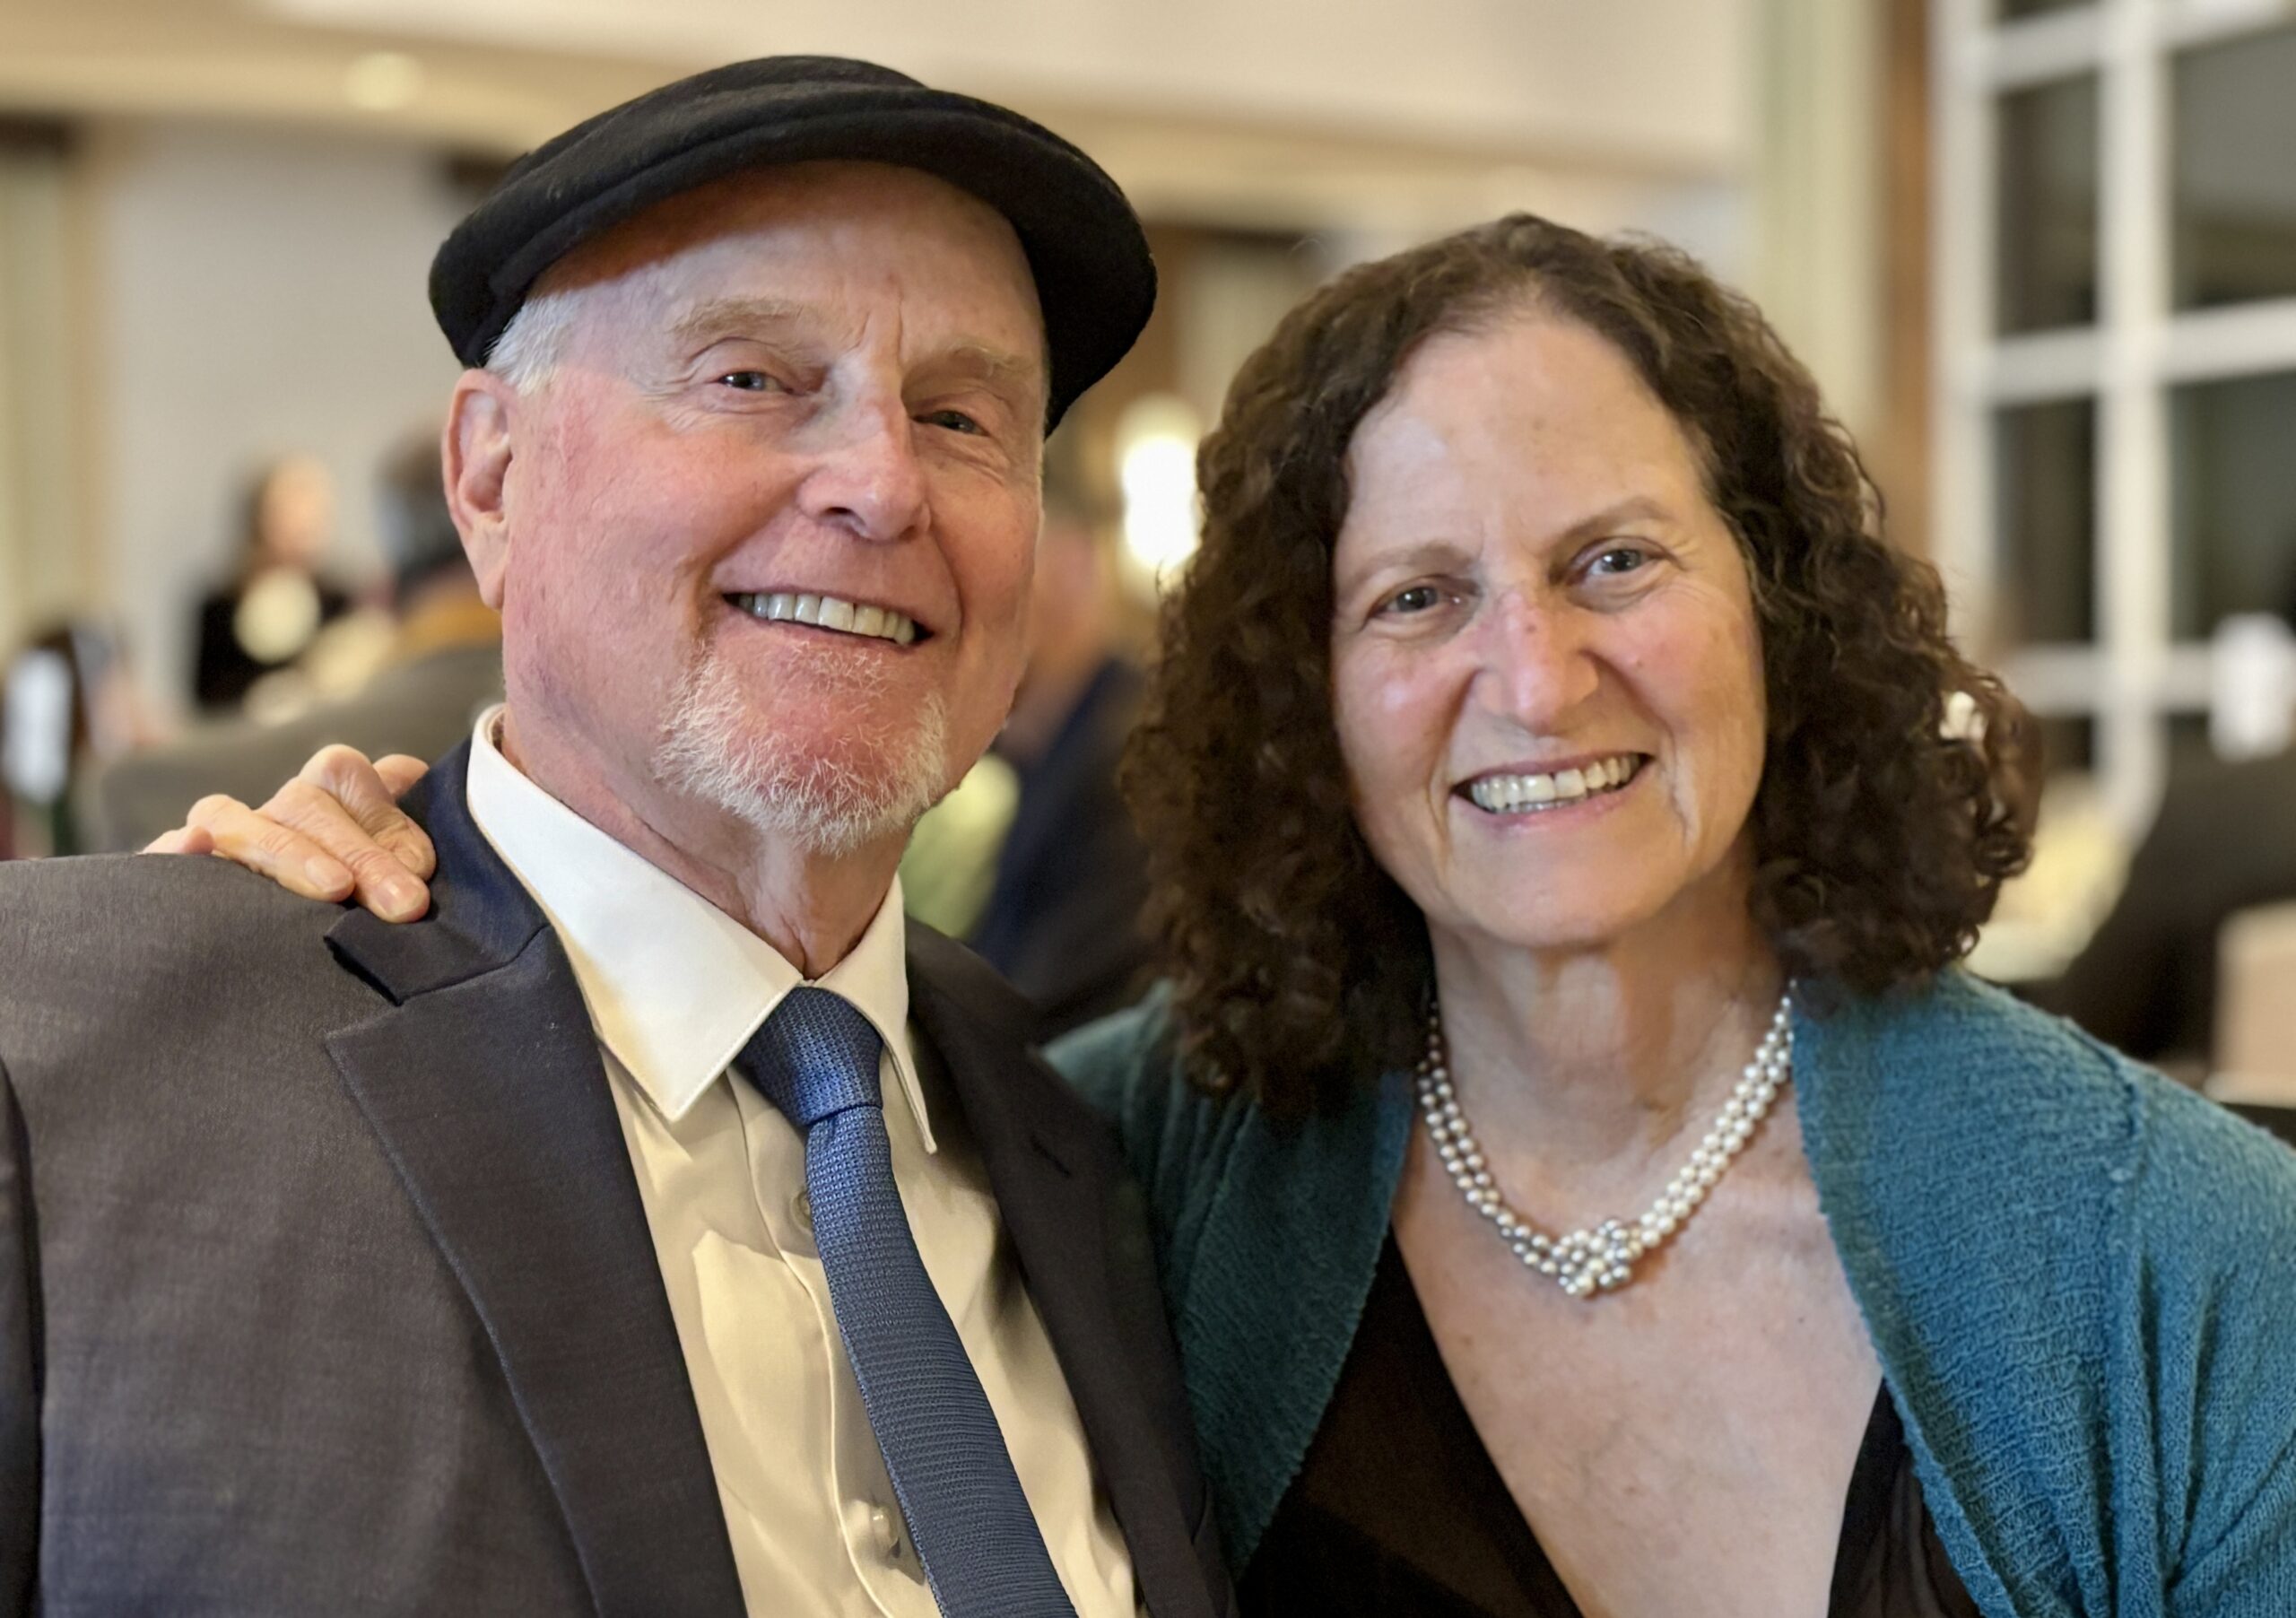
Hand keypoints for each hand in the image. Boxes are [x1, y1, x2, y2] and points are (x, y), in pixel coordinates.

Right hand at [144, 745, 437, 920]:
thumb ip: (401, 864)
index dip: (386, 813)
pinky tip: (195, 846)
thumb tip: (416, 865)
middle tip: (405, 904)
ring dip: (292, 852)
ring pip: (241, 820)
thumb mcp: (387, 892)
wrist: (266, 995)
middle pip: (309, 803)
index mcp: (329, 801)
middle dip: (363, 853)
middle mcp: (275, 814)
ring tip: (336, 889)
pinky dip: (178, 848)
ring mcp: (222, 841)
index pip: (348, 774)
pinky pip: (165, 852)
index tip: (422, 868)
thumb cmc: (361, 927)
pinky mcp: (173, 877)